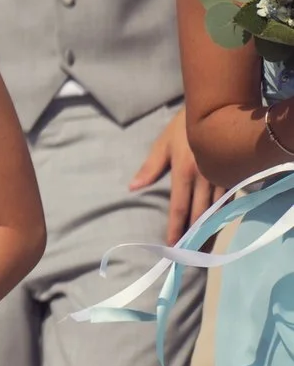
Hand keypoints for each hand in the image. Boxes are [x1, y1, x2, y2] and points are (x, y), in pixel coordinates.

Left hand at [130, 107, 216, 246]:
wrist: (212, 111)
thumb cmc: (182, 128)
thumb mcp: (162, 145)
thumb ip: (150, 168)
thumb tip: (133, 187)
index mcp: (184, 172)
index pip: (179, 207)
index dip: (176, 228)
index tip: (173, 246)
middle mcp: (204, 178)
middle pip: (200, 214)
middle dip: (194, 235)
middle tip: (189, 254)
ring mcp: (221, 177)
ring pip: (217, 210)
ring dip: (210, 229)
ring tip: (204, 246)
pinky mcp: (233, 175)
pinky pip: (229, 200)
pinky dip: (224, 215)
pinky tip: (221, 226)